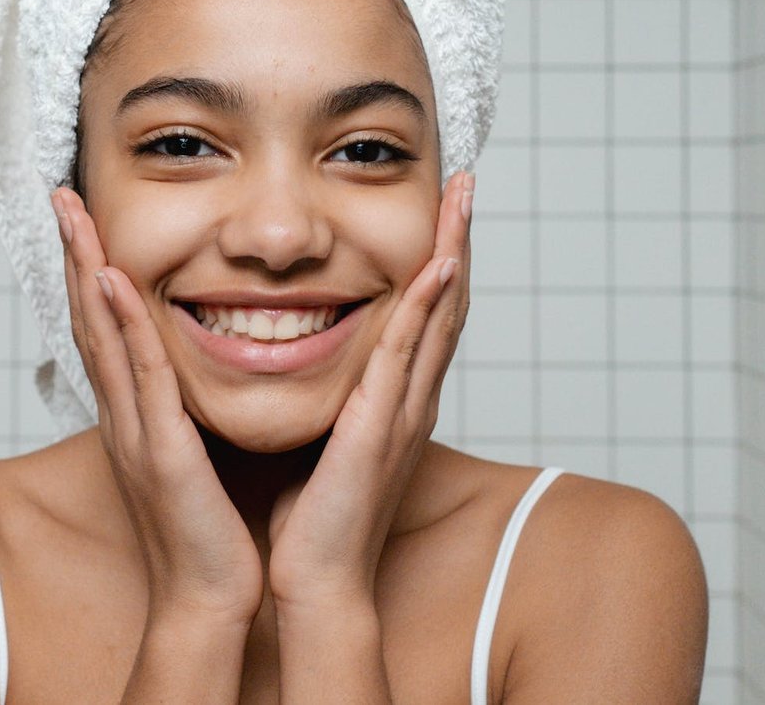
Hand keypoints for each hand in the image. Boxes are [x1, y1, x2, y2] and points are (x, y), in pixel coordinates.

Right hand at [51, 187, 263, 628]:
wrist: (209, 598)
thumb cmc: (210, 530)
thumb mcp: (193, 452)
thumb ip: (186, 408)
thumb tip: (198, 367)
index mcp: (134, 414)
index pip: (105, 328)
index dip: (90, 270)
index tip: (85, 218)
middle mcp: (123, 415)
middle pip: (89, 319)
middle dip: (75, 254)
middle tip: (61, 195)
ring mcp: (135, 430)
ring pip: (103, 336)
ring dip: (88, 270)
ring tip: (76, 215)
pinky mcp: (160, 450)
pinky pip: (140, 376)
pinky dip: (124, 325)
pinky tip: (115, 280)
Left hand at [264, 170, 474, 610]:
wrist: (317, 581)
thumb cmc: (313, 518)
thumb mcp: (323, 438)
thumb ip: (327, 398)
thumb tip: (297, 357)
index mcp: (394, 400)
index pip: (423, 315)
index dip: (437, 258)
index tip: (440, 206)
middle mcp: (409, 398)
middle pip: (446, 304)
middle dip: (458, 239)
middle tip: (467, 183)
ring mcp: (402, 411)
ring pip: (437, 317)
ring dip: (453, 253)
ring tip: (462, 199)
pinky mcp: (380, 427)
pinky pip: (406, 355)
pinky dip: (425, 306)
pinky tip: (437, 263)